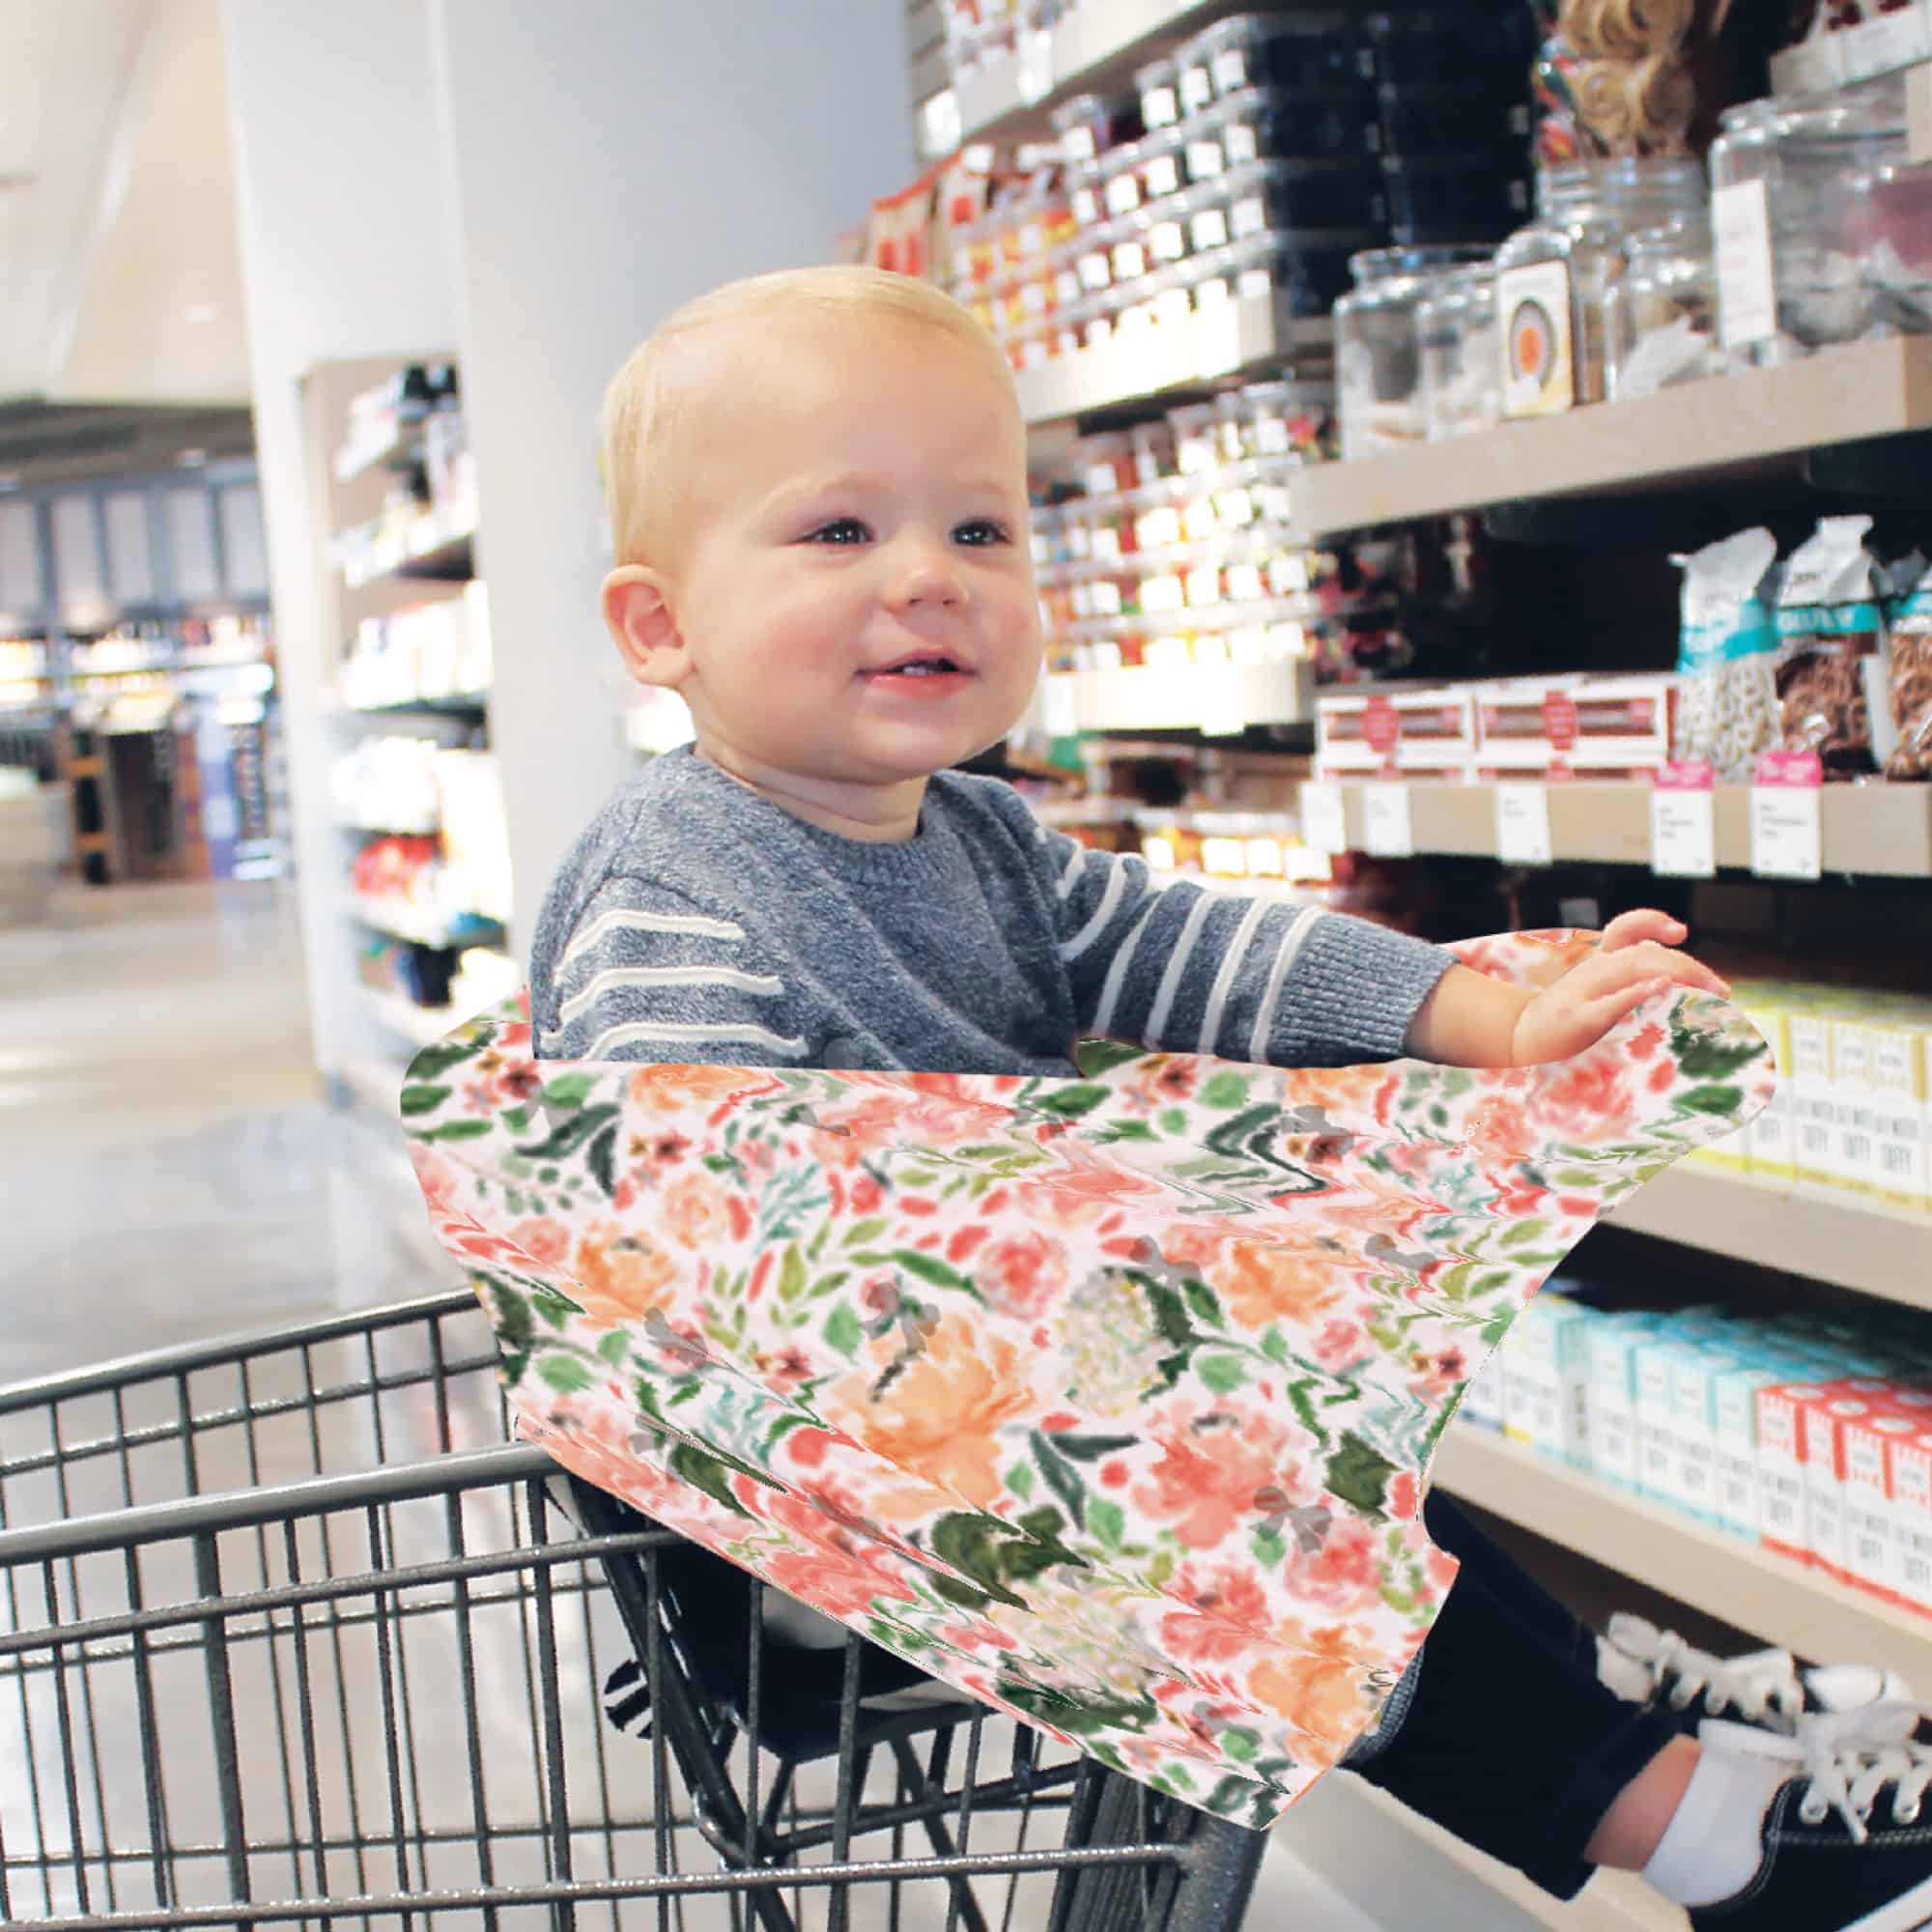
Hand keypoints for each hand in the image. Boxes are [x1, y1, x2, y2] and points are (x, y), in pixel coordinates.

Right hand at [1510, 911, 1730, 1065]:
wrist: (1514, 1038)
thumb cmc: (1561, 1020)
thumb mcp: (1591, 992)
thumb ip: (1624, 979)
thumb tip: (1671, 978)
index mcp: (1597, 962)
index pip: (1626, 928)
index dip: (1653, 922)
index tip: (1680, 931)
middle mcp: (1593, 970)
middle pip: (1646, 954)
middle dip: (1690, 968)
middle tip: (1721, 991)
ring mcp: (1584, 992)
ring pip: (1635, 968)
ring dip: (1678, 976)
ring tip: (1707, 993)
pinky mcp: (1579, 1019)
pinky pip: (1614, 1001)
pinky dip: (1639, 992)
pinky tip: (1661, 990)